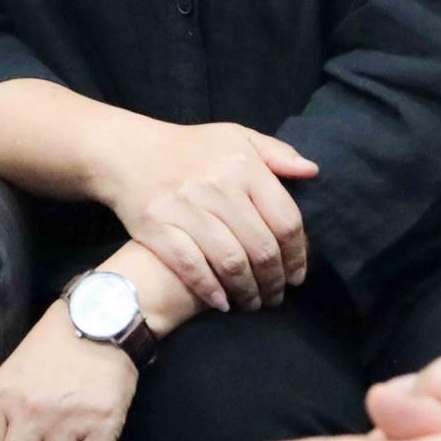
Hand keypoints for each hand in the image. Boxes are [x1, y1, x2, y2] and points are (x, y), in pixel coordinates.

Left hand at [0, 301, 137, 440]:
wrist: (103, 315)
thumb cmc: (58, 340)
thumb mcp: (15, 369)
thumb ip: (4, 408)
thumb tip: (2, 439)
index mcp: (5, 396)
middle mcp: (31, 412)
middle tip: (40, 436)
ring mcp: (66, 420)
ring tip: (66, 428)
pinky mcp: (102, 422)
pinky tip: (88, 435)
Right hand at [97, 119, 316, 311]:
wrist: (128, 152)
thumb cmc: (190, 148)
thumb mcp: (236, 137)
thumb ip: (277, 154)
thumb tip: (312, 172)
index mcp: (243, 165)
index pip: (285, 219)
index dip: (297, 254)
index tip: (297, 275)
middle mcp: (217, 186)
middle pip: (261, 248)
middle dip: (274, 281)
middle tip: (276, 297)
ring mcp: (186, 207)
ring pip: (231, 263)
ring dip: (247, 292)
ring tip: (253, 303)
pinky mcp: (158, 227)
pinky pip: (192, 267)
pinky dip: (211, 290)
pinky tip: (222, 302)